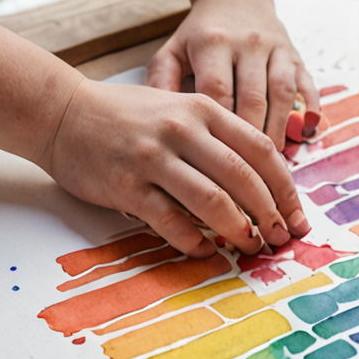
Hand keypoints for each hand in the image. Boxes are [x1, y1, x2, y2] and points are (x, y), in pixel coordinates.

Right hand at [43, 79, 309, 257]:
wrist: (63, 112)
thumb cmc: (128, 116)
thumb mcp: (180, 109)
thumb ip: (218, 137)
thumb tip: (263, 184)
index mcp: (203, 109)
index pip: (261, 151)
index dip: (285, 188)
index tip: (296, 216)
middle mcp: (182, 130)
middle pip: (243, 178)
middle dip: (269, 215)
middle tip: (279, 239)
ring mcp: (153, 157)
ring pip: (212, 201)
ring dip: (237, 230)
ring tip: (249, 247)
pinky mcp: (126, 185)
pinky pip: (169, 220)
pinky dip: (192, 240)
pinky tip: (205, 250)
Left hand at [146, 0, 319, 148]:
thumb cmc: (199, 33)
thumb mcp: (172, 50)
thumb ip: (161, 84)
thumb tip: (159, 127)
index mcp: (212, 43)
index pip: (218, 92)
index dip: (218, 129)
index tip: (214, 162)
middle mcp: (247, 43)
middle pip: (253, 98)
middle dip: (250, 139)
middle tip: (246, 172)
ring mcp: (275, 48)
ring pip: (282, 94)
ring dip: (280, 130)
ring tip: (273, 163)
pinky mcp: (295, 54)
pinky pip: (307, 85)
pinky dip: (310, 110)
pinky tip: (306, 134)